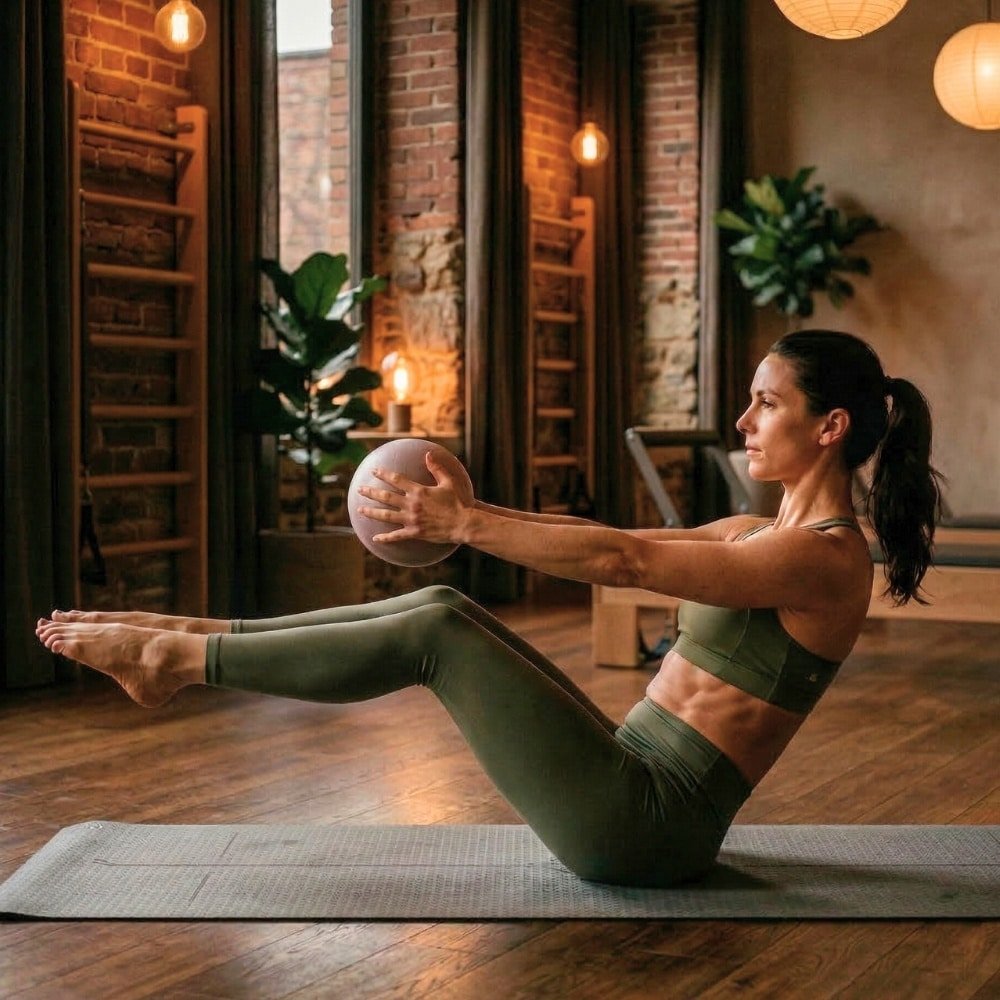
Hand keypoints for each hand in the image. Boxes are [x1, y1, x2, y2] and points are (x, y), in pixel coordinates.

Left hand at [357, 450, 471, 545]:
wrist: (462, 523)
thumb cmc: (458, 502)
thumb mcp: (449, 482)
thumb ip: (437, 468)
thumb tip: (428, 454)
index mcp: (418, 491)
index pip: (396, 480)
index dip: (384, 474)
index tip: (374, 471)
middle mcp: (411, 504)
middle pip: (385, 497)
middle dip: (371, 492)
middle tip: (360, 489)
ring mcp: (411, 519)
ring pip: (386, 515)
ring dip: (371, 512)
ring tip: (360, 509)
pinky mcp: (414, 533)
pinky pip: (396, 536)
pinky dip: (385, 538)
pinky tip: (375, 538)